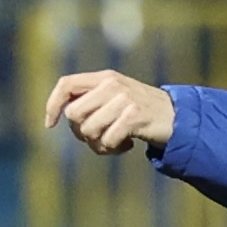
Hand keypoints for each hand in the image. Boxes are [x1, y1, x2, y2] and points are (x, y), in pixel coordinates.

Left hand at [44, 69, 175, 154]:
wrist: (176, 118)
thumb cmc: (139, 113)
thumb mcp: (115, 99)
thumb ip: (91, 102)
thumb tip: (62, 116)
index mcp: (104, 77)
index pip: (66, 84)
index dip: (53, 105)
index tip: (50, 125)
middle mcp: (112, 84)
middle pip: (74, 115)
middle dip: (82, 133)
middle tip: (99, 137)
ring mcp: (123, 99)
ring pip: (89, 130)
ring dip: (99, 144)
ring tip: (115, 142)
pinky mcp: (134, 116)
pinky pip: (107, 140)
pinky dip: (114, 149)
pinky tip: (128, 144)